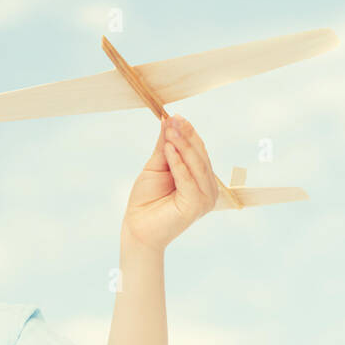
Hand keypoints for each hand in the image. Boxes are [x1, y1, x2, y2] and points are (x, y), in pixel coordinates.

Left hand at [122, 114, 220, 249]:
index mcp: (201, 179)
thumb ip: (165, 146)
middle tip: (173, 119)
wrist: (137, 228)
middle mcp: (207, 188)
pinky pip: (188, 179)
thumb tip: (169, 120)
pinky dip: (178, 163)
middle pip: (199, 156)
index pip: (198, 151)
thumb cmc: (146, 200)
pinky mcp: (197, 205)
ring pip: (196, 165)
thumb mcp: (156, 167)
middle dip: (186, 136)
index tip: (175, 116)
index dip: (188, 133)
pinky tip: (169, 149)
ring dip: (183, 146)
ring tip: (170, 130)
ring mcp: (205, 198)